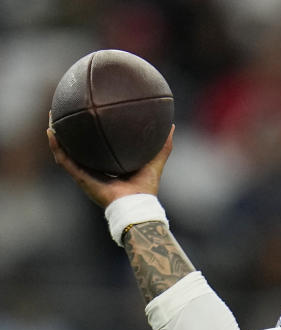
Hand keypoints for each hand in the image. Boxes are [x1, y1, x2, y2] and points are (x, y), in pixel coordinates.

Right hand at [47, 120, 173, 207]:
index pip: (99, 148)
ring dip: (57, 136)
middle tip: (67, 114)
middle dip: (72, 133)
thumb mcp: (155, 161)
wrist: (135, 206)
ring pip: (66, 153)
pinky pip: (64, 160)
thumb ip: (163, 145)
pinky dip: (56, 146)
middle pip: (79, 149)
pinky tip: (51, 132)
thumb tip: (171, 125)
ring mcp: (86, 175)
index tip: (91, 116)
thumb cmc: (146, 189)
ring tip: (52, 119)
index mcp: (110, 168)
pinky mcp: (80, 178)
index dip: (94, 134)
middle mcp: (95, 171)